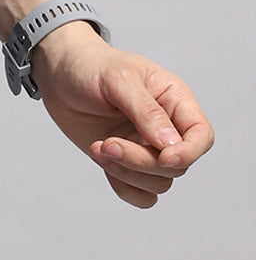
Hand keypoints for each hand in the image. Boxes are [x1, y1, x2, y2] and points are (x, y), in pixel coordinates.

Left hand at [32, 22, 213, 207]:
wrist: (58, 73)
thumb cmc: (90, 65)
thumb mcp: (117, 78)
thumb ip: (146, 111)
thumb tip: (171, 146)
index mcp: (173, 98)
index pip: (201, 135)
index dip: (189, 153)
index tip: (164, 157)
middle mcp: (166, 127)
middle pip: (177, 166)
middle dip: (142, 161)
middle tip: (107, 143)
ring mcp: (146, 146)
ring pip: (159, 183)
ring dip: (127, 172)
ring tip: (98, 147)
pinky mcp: (126, 162)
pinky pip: (141, 194)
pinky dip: (123, 185)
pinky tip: (100, 158)